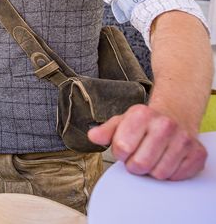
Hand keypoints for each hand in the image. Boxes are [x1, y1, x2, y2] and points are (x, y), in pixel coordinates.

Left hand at [88, 104, 206, 179]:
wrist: (174, 116)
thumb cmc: (144, 122)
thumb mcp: (121, 121)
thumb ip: (105, 131)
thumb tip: (93, 136)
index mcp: (141, 115)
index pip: (122, 148)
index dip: (120, 152)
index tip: (125, 147)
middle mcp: (164, 125)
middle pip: (140, 164)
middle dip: (135, 164)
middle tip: (138, 155)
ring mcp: (183, 139)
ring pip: (159, 173)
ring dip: (152, 170)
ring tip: (153, 156)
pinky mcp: (197, 154)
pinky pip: (176, 177)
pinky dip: (169, 173)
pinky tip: (167, 159)